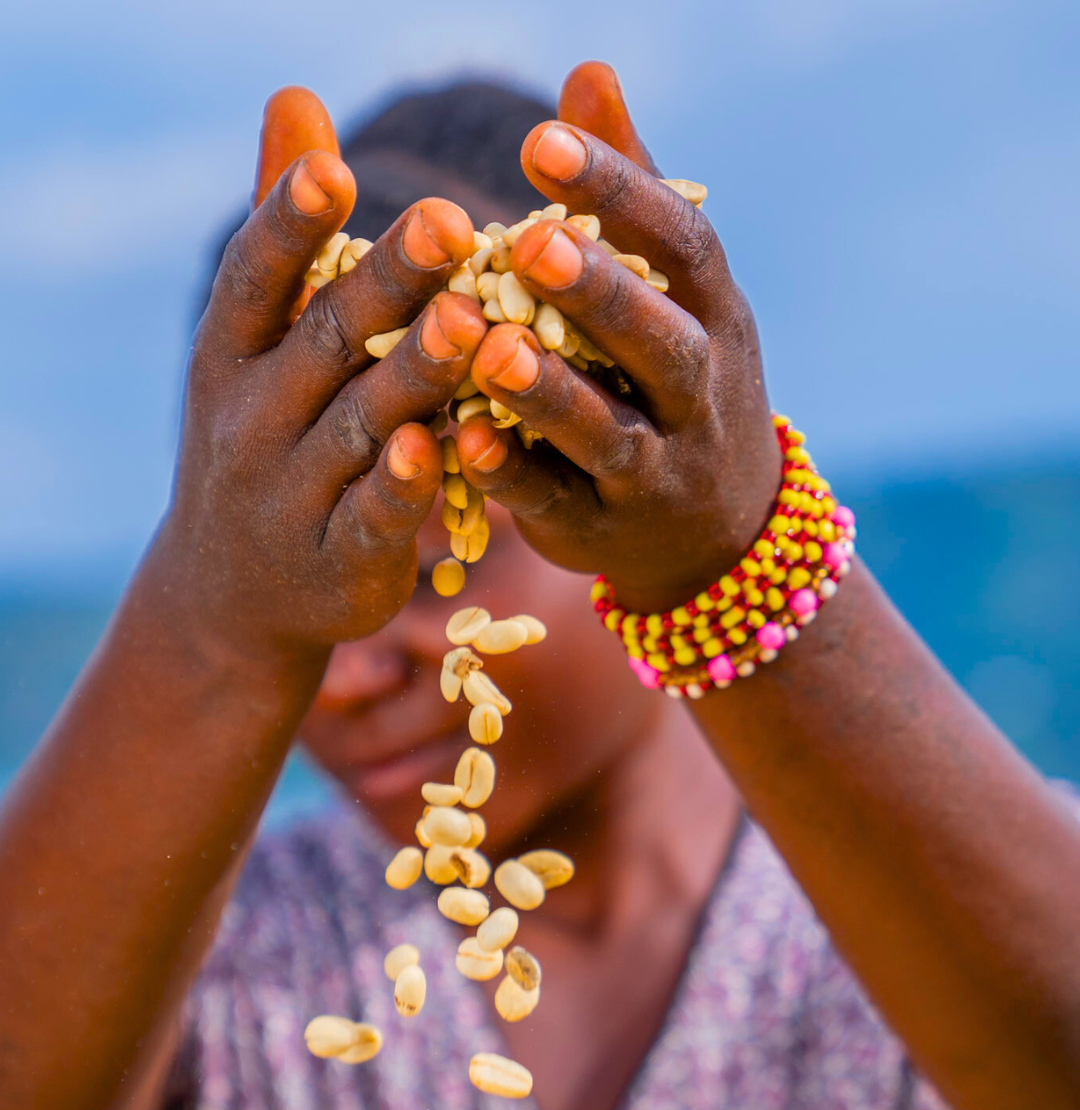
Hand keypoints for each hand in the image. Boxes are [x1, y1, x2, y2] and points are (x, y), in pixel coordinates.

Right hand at [154, 91, 484, 667]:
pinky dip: (402, 486)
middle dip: (386, 285)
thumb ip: (287, 237)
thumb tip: (299, 101)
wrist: (233, 594)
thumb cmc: (263, 441)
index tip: (332, 169)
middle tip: (449, 226)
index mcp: (233, 357)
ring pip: (359, 427)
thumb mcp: (254, 348)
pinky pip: (375, 518)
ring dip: (412, 377)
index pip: (255, 280)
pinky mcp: (339, 562)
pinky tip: (437, 447)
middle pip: (324, 343)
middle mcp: (253, 421)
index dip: (286, 224)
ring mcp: (292, 496)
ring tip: (469, 325)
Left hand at [456, 63, 779, 614]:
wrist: (717, 537)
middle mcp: (697, 395)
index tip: (542, 140)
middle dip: (600, 293)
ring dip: (553, 395)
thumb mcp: (673, 294)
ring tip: (494, 348)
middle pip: (658, 342)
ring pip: (609, 433)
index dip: (620, 192)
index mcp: (712, 317)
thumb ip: (628, 193)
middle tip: (530, 239)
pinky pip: (558, 505)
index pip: (681, 245)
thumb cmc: (676, 383)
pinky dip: (513, 477)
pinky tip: (461, 439)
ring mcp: (657, 472)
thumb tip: (586, 76)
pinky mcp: (603, 531)